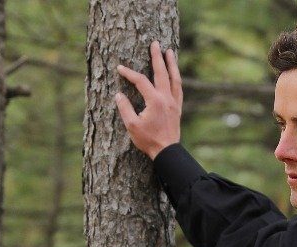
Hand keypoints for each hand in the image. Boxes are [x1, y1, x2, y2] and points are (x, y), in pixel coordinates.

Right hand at [115, 40, 181, 159]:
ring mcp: (174, 103)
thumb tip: (118, 95)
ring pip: (174, 78)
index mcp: (154, 101)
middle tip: (155, 44)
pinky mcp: (178, 109)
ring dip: (172, 64)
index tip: (120, 68)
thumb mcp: (132, 126)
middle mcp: (166, 98)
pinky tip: (175, 74)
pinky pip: (178, 89)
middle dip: (157, 57)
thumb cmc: (149, 141)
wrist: (167, 152)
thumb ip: (125, 108)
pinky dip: (176, 79)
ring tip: (170, 51)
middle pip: (161, 72)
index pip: (141, 81)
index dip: (129, 73)